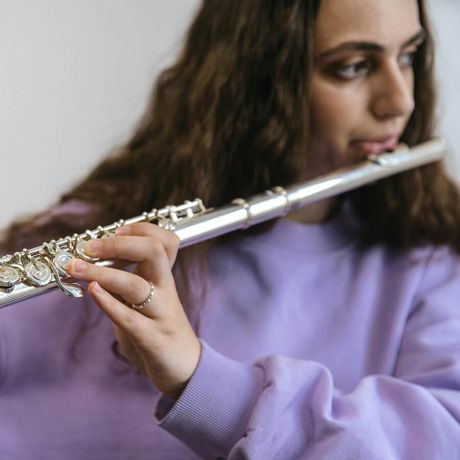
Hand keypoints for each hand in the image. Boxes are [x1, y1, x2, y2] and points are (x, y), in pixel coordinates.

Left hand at [65, 223, 200, 399]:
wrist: (184, 367)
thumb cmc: (158, 329)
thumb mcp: (145, 300)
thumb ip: (126, 282)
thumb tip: (93, 262)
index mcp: (165, 278)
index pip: (166, 240)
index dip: (143, 228)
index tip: (116, 229)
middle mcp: (166, 290)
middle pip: (154, 251)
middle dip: (120, 243)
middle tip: (91, 246)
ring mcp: (160, 313)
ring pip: (136, 284)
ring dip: (102, 273)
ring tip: (76, 268)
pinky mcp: (152, 338)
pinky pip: (129, 318)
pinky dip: (108, 302)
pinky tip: (91, 292)